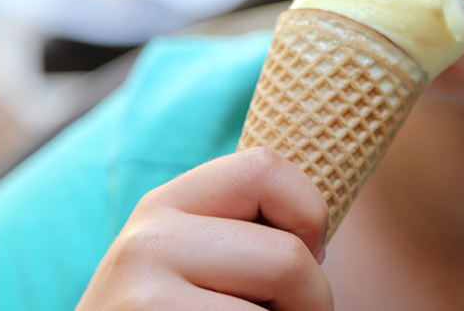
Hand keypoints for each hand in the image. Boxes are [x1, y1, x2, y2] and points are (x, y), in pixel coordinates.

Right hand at [75, 147, 332, 309]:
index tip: (302, 257)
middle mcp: (147, 241)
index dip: (308, 215)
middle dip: (311, 301)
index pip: (267, 166)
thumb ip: (237, 232)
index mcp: (164, 205)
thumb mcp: (190, 261)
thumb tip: (320, 233)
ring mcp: (143, 296)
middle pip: (288, 257)